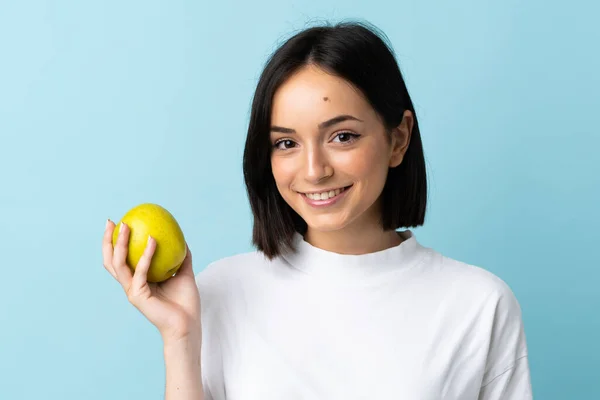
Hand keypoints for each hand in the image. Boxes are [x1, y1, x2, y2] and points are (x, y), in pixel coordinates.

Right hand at [102, 219, 200, 342]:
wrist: (188, 324)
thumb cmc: (186, 302)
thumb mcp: (184, 273)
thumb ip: (181, 257)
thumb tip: (182, 238)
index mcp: (138, 281)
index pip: (120, 260)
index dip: (114, 243)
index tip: (118, 224)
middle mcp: (131, 285)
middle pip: (110, 261)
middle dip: (107, 241)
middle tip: (113, 222)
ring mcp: (132, 291)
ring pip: (118, 265)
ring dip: (119, 244)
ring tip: (125, 226)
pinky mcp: (138, 296)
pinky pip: (140, 271)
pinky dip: (145, 255)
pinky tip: (153, 240)